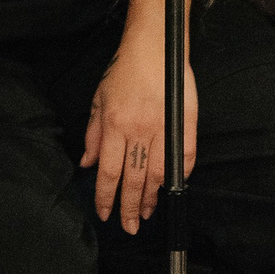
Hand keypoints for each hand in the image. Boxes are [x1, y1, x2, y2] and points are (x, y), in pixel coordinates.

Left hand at [81, 34, 196, 233]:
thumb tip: (87, 164)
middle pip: (133, 179)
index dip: (106, 196)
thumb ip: (93, 134)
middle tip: (129, 226)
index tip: (105, 213)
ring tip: (146, 213)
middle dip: (129, 207)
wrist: (155, 47)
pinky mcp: (187, 125)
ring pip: (158, 175)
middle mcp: (140, 131)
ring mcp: (165, 129)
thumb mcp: (98, 99)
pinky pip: (185, 160)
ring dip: (151, 198)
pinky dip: (178, 178)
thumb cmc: (124, 71)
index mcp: (115, 124)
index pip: (109, 171)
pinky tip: (169, 189)